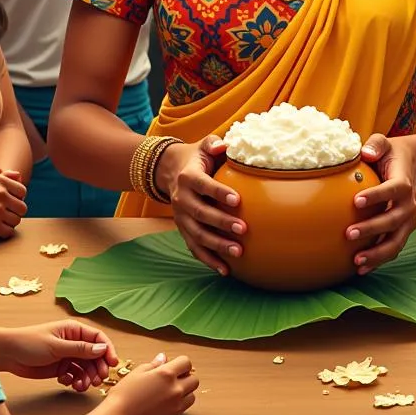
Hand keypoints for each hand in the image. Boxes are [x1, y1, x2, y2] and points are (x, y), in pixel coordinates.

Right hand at [0, 168, 27, 239]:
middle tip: (4, 214)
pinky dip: (3, 232)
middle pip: (22, 208)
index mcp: (0, 180)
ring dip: (8, 223)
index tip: (8, 203)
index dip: (17, 198)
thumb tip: (20, 176)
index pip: (22, 191)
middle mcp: (0, 194)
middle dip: (14, 212)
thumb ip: (4, 175)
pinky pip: (8, 232)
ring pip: (16, 221)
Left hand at [0, 321, 116, 390]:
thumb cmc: (30, 342)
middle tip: (97, 380)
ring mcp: (67, 355)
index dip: (107, 350)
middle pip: (94, 355)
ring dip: (86, 377)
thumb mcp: (56, 346)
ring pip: (85, 367)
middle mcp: (73, 342)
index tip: (113, 363)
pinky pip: (74, 374)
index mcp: (74, 330)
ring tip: (81, 386)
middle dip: (97, 368)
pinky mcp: (60, 367)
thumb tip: (101, 349)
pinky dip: (75, 380)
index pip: (98, 339)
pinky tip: (68, 383)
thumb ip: (79, 349)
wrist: (9, 354)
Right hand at [104, 353, 197, 414]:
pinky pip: (183, 409)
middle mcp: (175, 390)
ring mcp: (175, 406)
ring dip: (185, 392)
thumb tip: (162, 358)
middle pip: (194, 379)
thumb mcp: (137, 373)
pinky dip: (179, 405)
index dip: (180, 363)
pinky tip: (166, 404)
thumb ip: (153, 365)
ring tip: (170, 392)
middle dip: (186, 377)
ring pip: (191, 396)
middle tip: (174, 378)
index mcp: (166, 374)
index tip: (174, 365)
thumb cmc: (123, 397)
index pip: (186, 362)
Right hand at [156, 136, 245, 275]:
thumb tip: (225, 145)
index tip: (237, 199)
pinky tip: (226, 270)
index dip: (219, 192)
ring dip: (217, 245)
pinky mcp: (183, 230)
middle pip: (201, 213)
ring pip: (197, 234)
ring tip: (238, 252)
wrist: (172, 171)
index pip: (204, 185)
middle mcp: (181, 199)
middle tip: (243, 229)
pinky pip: (195, 248)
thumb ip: (214, 144)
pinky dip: (209, 260)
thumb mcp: (203, 145)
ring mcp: (181, 217)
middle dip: (221, 223)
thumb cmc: (198, 158)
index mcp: (188, 177)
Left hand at [343, 134, 415, 274]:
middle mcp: (409, 204)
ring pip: (396, 241)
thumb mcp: (384, 143)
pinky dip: (379, 260)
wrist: (412, 165)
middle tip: (349, 233)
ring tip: (356, 261)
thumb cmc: (391, 154)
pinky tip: (361, 269)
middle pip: (394, 219)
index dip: (377, 195)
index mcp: (404, 181)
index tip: (356, 201)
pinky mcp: (402, 230)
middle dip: (372, 229)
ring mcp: (407, 220)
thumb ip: (375, 144)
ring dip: (377, 253)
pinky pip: (393, 248)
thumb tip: (365, 153)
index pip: (393, 189)